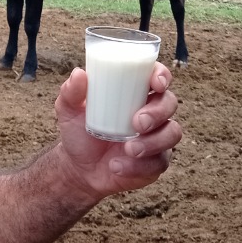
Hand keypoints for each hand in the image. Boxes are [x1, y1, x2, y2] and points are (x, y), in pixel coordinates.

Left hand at [53, 63, 181, 199]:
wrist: (79, 168)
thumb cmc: (78, 131)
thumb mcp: (69, 110)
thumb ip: (71, 92)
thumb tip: (79, 74)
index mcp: (134, 92)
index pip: (157, 76)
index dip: (162, 75)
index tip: (156, 83)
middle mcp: (150, 112)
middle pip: (169, 103)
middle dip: (158, 112)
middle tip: (137, 123)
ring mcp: (156, 137)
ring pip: (172, 133)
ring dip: (153, 142)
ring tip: (128, 149)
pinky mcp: (156, 162)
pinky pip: (160, 162)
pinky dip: (139, 166)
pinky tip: (118, 166)